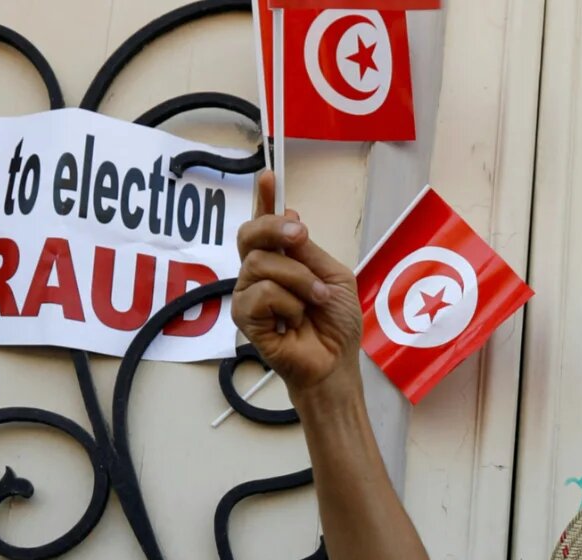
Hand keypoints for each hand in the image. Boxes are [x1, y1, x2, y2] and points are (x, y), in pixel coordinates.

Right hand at [231, 171, 363, 399]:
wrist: (337, 362)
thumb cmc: (336, 325)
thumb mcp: (333, 276)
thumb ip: (308, 250)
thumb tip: (289, 215)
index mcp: (283, 261)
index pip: (265, 226)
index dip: (265, 200)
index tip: (269, 176)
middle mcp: (260, 274)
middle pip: (249, 234)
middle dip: (273, 228)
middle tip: (300, 235)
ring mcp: (249, 295)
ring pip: (260, 264)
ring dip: (297, 279)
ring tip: (315, 300)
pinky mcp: (245, 319)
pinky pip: (260, 293)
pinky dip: (286, 303)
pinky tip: (294, 320)